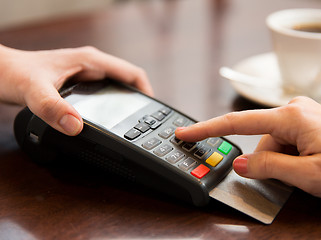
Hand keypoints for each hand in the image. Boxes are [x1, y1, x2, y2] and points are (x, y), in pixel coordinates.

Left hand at [0, 45, 152, 135]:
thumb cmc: (14, 73)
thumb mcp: (34, 92)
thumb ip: (53, 109)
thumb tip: (76, 127)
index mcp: (90, 61)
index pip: (131, 73)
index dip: (147, 91)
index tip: (153, 110)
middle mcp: (91, 65)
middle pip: (127, 80)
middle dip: (139, 99)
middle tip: (143, 122)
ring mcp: (85, 73)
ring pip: (116, 85)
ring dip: (126, 101)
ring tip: (131, 122)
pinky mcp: (78, 82)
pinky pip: (104, 91)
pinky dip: (112, 104)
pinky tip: (107, 118)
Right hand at [175, 96, 320, 202]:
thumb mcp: (307, 176)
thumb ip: (267, 167)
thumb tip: (239, 163)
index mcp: (291, 116)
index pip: (236, 123)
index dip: (206, 129)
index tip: (185, 133)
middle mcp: (294, 110)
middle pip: (259, 141)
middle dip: (267, 164)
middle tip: (291, 179)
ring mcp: (302, 116)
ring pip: (272, 146)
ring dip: (281, 164)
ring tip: (309, 174)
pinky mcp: (307, 124)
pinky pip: (285, 143)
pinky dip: (289, 160)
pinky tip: (309, 167)